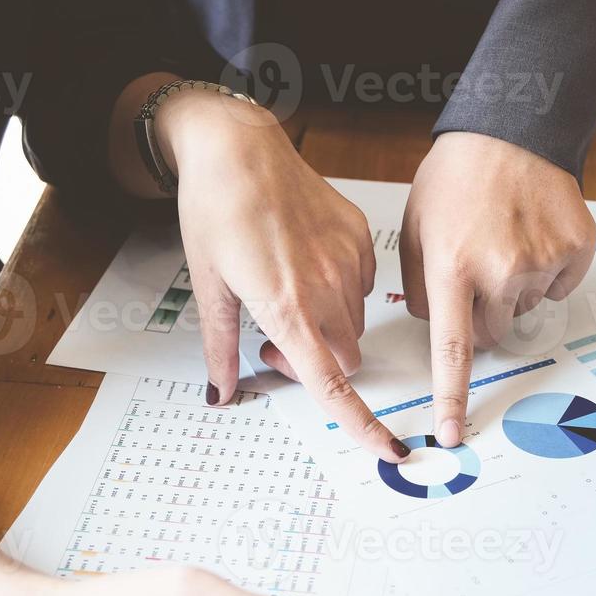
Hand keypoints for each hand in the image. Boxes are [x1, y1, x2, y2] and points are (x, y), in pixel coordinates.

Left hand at [158, 90, 407, 461]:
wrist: (239, 146)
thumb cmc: (216, 209)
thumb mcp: (208, 285)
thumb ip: (220, 345)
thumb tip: (221, 391)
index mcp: (285, 306)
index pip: (331, 383)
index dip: (361, 424)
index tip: (386, 449)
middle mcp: (325, 288)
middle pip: (343, 359)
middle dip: (315, 365)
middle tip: (269, 340)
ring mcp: (347, 260)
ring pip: (352, 324)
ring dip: (325, 328)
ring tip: (282, 295)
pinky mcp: (360, 237)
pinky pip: (362, 286)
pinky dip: (338, 292)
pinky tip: (303, 264)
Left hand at [402, 132, 595, 445]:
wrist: (511, 131)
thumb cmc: (455, 180)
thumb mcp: (417, 230)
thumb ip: (425, 288)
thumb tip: (442, 332)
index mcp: (450, 265)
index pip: (452, 349)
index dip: (453, 396)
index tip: (453, 433)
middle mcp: (499, 269)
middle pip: (491, 333)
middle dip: (480, 314)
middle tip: (476, 270)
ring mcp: (542, 261)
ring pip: (524, 310)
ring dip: (512, 288)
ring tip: (503, 239)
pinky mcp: (575, 250)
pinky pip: (558, 287)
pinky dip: (547, 271)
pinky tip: (532, 234)